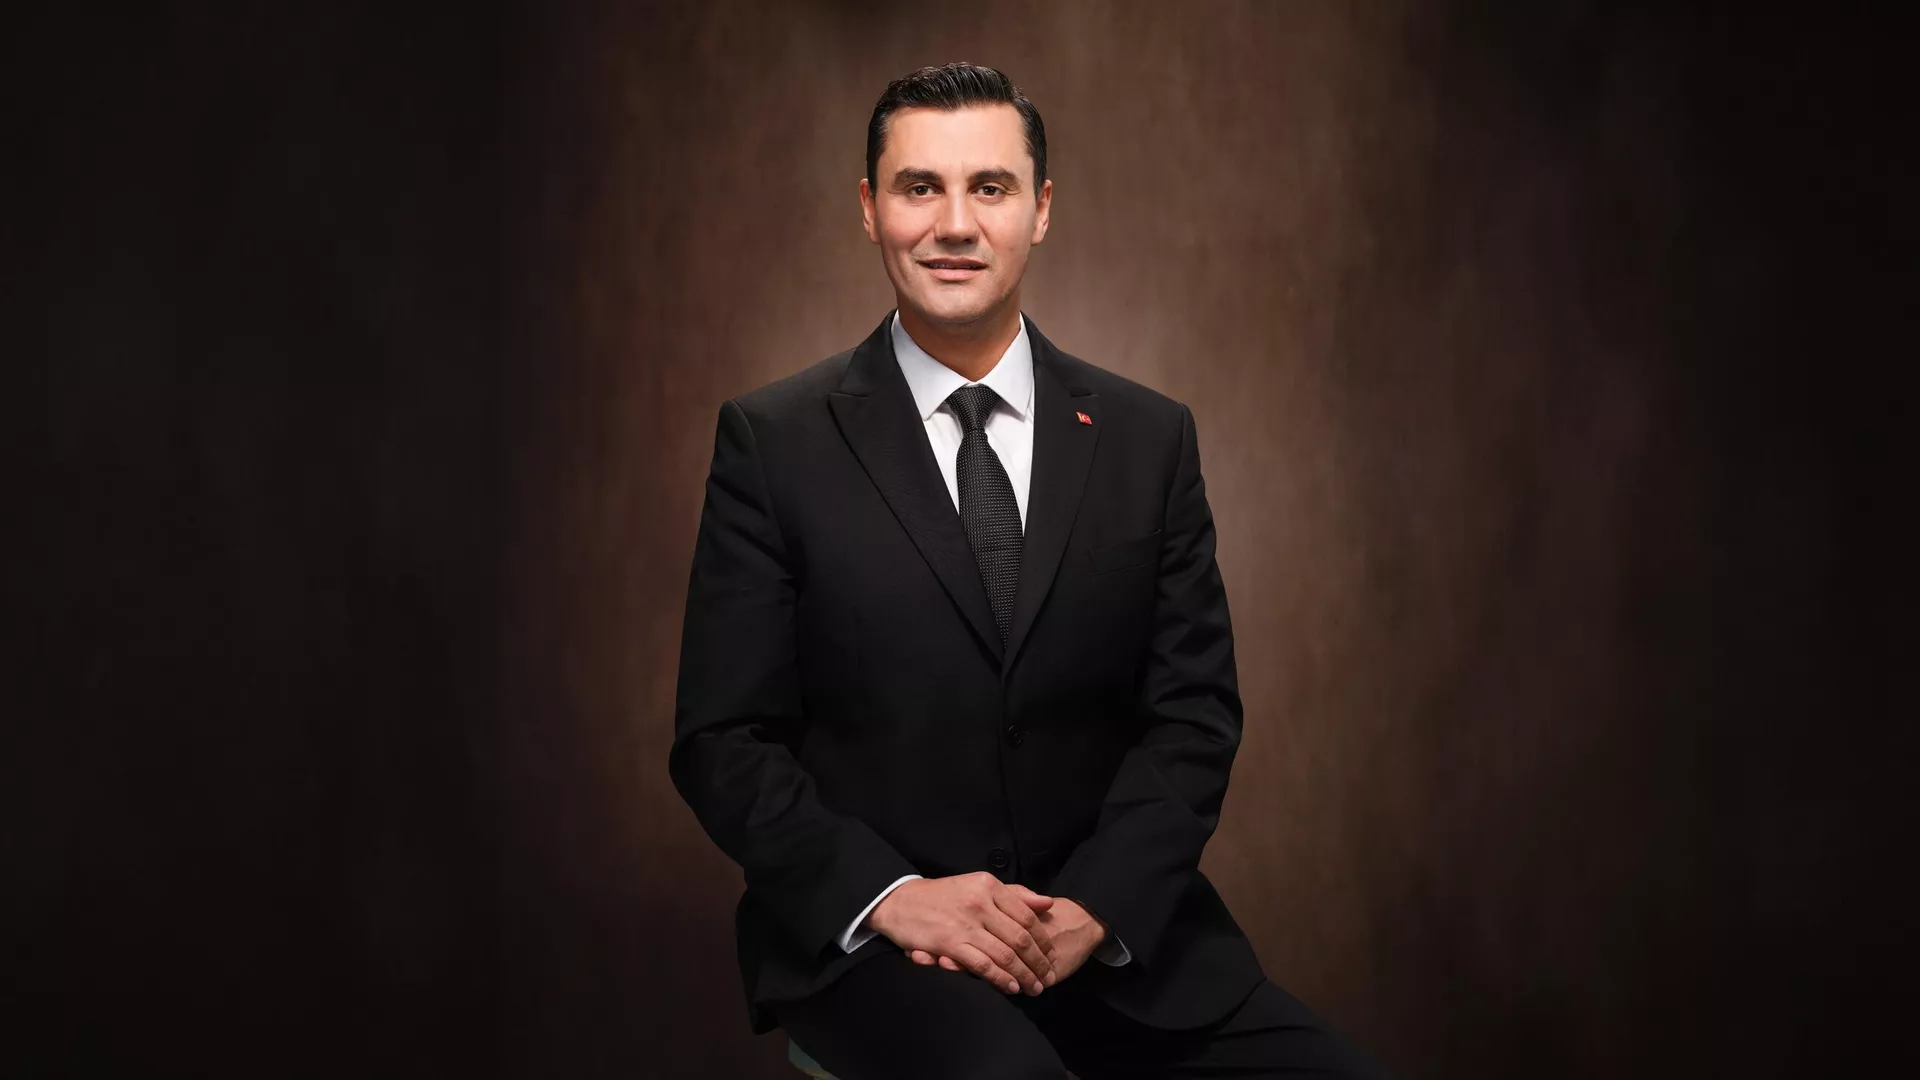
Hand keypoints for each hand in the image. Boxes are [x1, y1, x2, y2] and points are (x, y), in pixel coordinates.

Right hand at [867, 872, 1058, 994]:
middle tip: (1048, 978)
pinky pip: (983, 965)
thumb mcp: (978, 885)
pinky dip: (1000, 978)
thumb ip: (1014, 894)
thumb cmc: (942, 896)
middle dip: (1039, 962)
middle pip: (1021, 938)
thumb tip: (1047, 904)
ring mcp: (965, 924)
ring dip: (1024, 975)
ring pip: (1005, 954)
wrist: (900, 901)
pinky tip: (1011, 987)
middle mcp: (980, 903)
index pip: (1027, 916)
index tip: (1051, 956)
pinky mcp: (950, 943)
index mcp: (989, 886)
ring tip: (1034, 988)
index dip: (1043, 940)